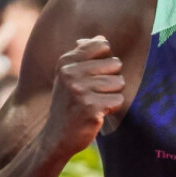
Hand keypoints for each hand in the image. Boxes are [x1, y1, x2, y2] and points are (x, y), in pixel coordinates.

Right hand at [43, 36, 124, 157]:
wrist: (56, 137)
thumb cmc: (68, 104)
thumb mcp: (68, 76)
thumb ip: (83, 55)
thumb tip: (101, 38)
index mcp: (66, 62)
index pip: (103, 45)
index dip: (106, 61)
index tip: (94, 75)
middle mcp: (71, 74)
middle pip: (115, 64)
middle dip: (111, 80)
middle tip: (94, 94)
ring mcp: (80, 91)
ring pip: (119, 83)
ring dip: (112, 96)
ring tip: (95, 104)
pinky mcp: (91, 109)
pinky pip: (118, 101)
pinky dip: (112, 109)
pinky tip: (97, 115)